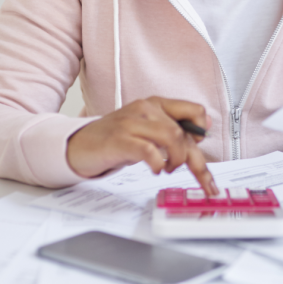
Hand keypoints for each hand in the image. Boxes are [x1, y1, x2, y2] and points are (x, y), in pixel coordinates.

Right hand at [66, 97, 217, 193]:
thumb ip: (172, 129)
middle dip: (195, 161)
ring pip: (171, 137)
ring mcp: (131, 123)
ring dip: (176, 160)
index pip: (193, 110)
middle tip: (200, 179)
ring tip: (168, 168)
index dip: (202, 130)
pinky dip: (157, 163)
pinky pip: (149, 150)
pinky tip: (154, 168)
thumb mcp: (147, 129)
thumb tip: (202, 131)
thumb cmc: (116, 139)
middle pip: (183, 132)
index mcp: (155, 104)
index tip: (200, 146)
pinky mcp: (120, 140)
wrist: (79, 144)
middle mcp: (146, 109)